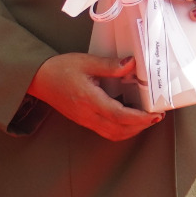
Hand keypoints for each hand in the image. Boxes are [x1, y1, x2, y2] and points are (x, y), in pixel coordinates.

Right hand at [28, 52, 163, 140]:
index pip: (119, 116)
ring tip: (145, 119)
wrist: (39, 79)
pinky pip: (107, 131)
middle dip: (141, 126)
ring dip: (132, 130)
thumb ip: (110, 65)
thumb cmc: (60, 68)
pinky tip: (128, 119)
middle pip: (120, 130)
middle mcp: (88, 114)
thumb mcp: (86, 62)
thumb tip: (132, 64)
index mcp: (89, 99)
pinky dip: (122, 129)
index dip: (140, 118)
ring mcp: (85, 120)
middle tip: (156, 116)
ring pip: (114, 134)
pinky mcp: (84, 121)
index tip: (154, 114)